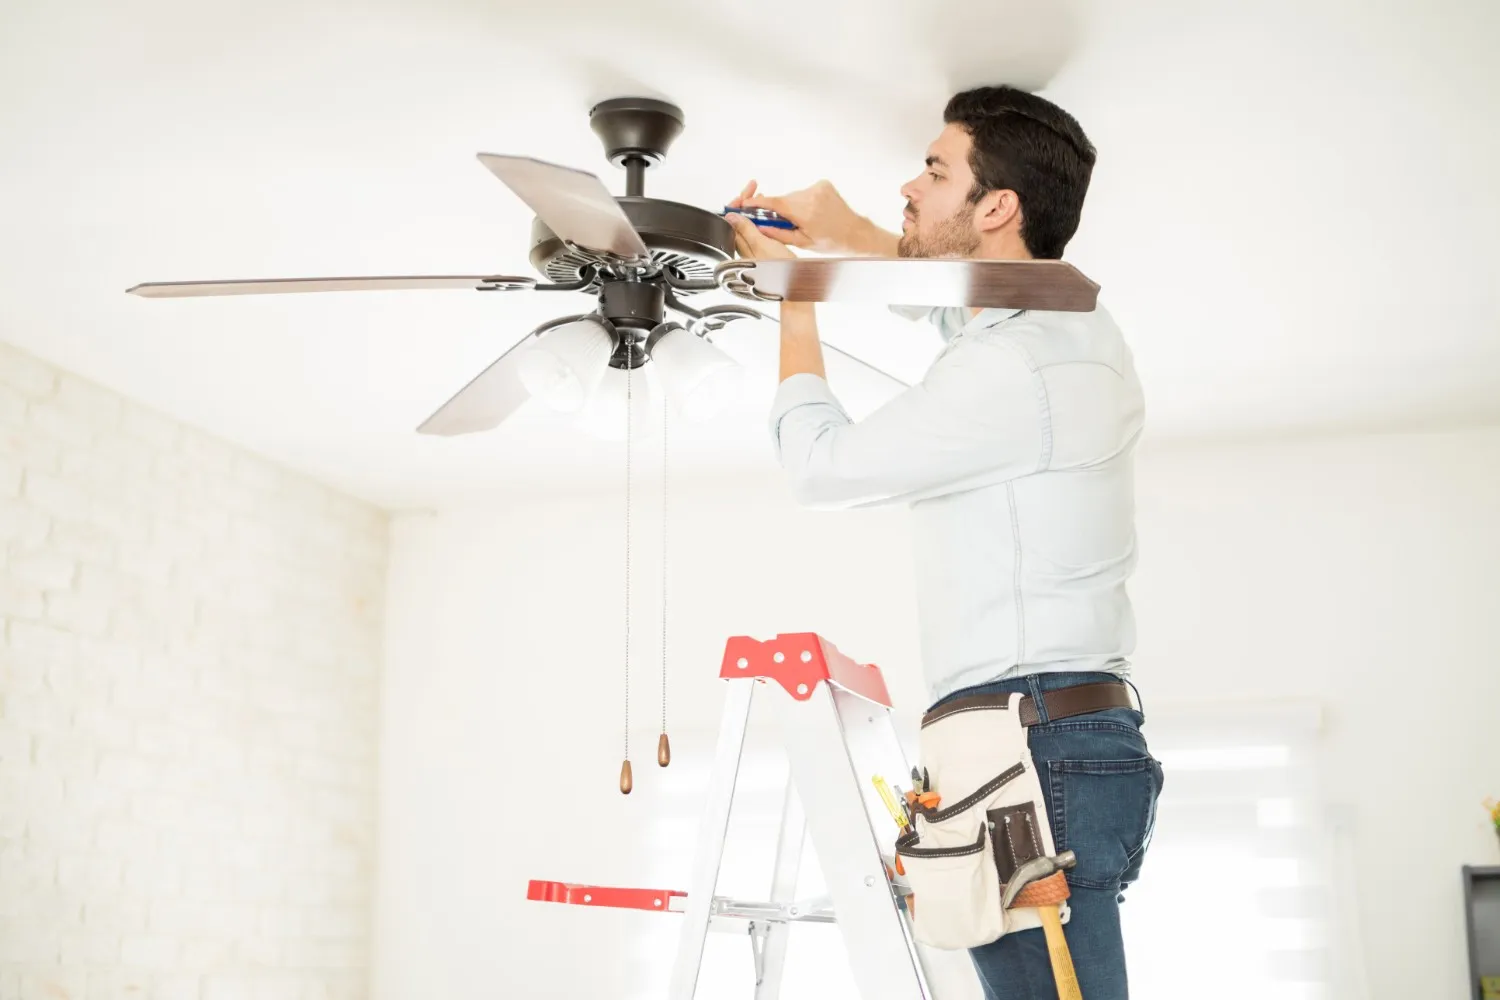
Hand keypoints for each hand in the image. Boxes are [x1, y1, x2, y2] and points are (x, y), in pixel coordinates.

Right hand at [728, 179, 883, 254]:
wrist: (854, 233)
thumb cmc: (831, 241)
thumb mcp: (802, 242)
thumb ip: (778, 233)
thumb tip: (759, 228)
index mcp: (805, 213)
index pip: (774, 203)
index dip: (757, 203)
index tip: (746, 203)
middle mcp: (811, 197)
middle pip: (783, 199)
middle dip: (779, 209)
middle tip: (785, 222)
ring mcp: (818, 188)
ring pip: (793, 195)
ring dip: (792, 205)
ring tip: (804, 219)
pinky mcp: (823, 184)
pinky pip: (804, 192)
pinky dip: (803, 200)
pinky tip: (813, 211)